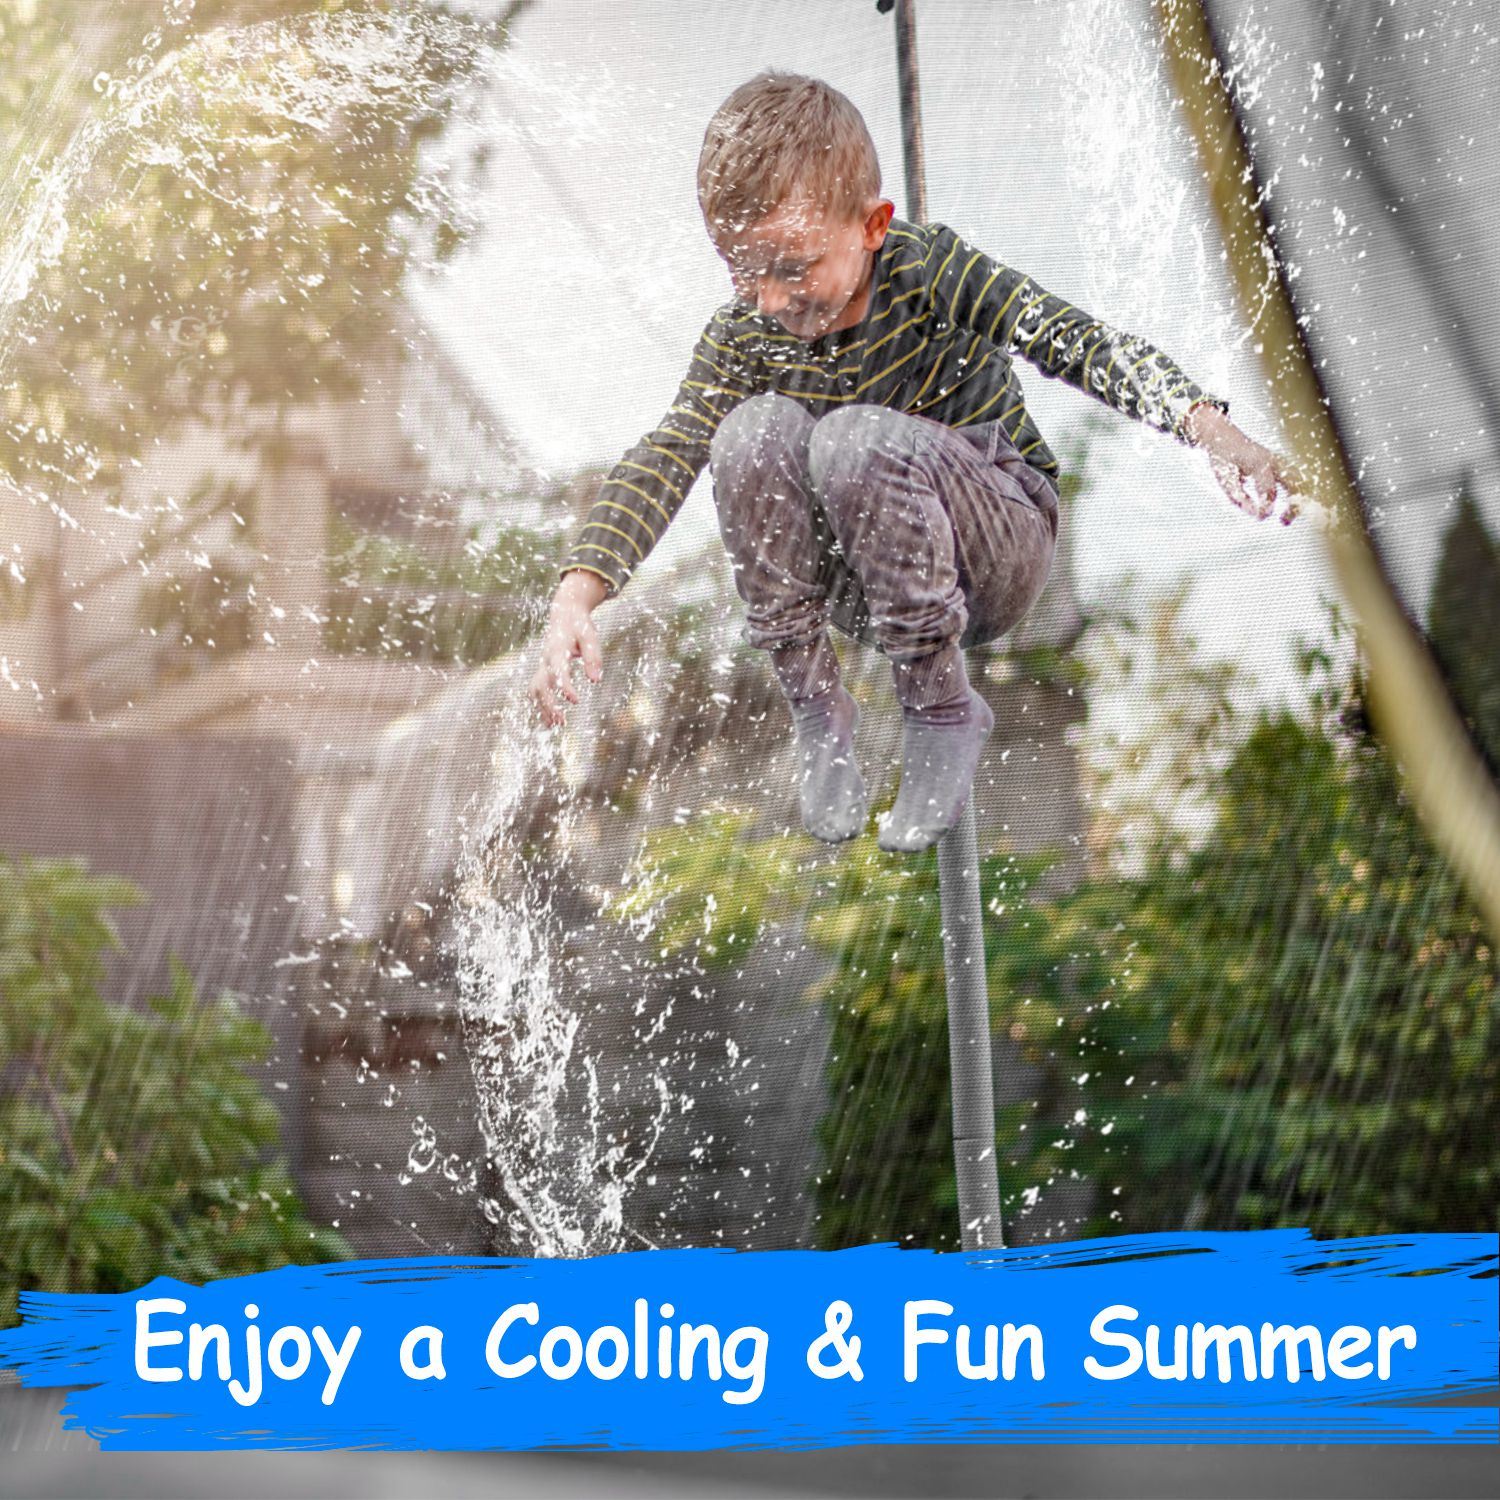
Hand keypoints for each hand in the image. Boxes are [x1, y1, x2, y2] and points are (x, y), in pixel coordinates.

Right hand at [529, 570, 608, 726]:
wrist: (565, 614)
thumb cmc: (580, 626)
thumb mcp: (591, 637)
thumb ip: (593, 658)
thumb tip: (595, 681)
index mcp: (557, 650)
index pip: (558, 671)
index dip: (565, 687)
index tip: (576, 701)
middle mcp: (546, 659)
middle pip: (541, 685)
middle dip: (549, 704)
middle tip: (562, 722)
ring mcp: (542, 665)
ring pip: (536, 690)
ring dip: (543, 708)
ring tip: (555, 726)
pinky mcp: (543, 670)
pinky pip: (536, 690)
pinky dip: (540, 705)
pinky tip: (549, 721)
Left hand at [1184, 403, 1302, 525]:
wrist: (1225, 437)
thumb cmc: (1223, 459)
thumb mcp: (1225, 479)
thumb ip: (1239, 498)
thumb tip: (1257, 515)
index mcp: (1259, 463)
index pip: (1269, 489)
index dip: (1266, 506)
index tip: (1261, 517)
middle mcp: (1275, 461)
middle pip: (1296, 484)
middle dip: (1294, 505)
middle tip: (1283, 522)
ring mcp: (1281, 461)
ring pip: (1301, 482)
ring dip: (1297, 501)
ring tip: (1284, 519)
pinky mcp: (1282, 464)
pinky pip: (1297, 481)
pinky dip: (1297, 496)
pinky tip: (1287, 509)